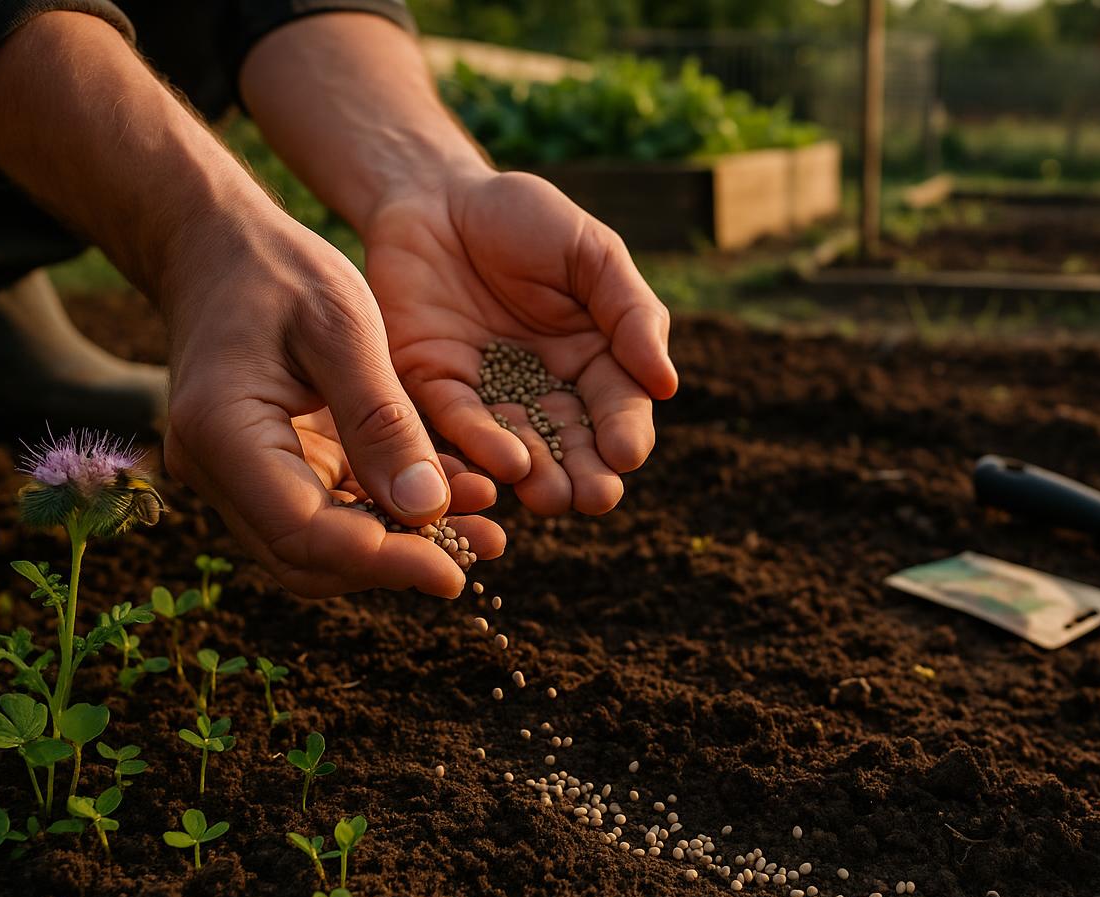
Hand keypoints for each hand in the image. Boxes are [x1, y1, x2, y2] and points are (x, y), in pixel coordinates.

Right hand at [163, 220, 503, 597]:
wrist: (220, 246)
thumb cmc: (278, 270)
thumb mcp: (343, 328)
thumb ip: (383, 420)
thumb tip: (428, 512)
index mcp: (224, 432)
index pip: (304, 534)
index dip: (384, 563)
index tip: (456, 574)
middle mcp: (216, 469)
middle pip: (308, 558)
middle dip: (398, 562)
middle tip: (483, 551)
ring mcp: (236, 474)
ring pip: (320, 544)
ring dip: (401, 542)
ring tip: (486, 527)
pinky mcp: (267, 467)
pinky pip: (327, 509)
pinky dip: (388, 511)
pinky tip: (455, 493)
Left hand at [364, 170, 678, 515]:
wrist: (437, 193)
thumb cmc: (525, 218)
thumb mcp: (592, 253)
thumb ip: (631, 313)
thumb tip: (668, 384)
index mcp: (594, 362)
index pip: (618, 410)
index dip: (624, 435)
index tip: (626, 454)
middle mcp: (543, 391)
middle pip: (571, 446)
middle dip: (584, 476)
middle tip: (593, 499)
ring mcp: (487, 393)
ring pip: (517, 447)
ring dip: (536, 476)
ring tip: (551, 495)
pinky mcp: (431, 385)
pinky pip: (457, 421)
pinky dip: (480, 444)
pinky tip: (505, 461)